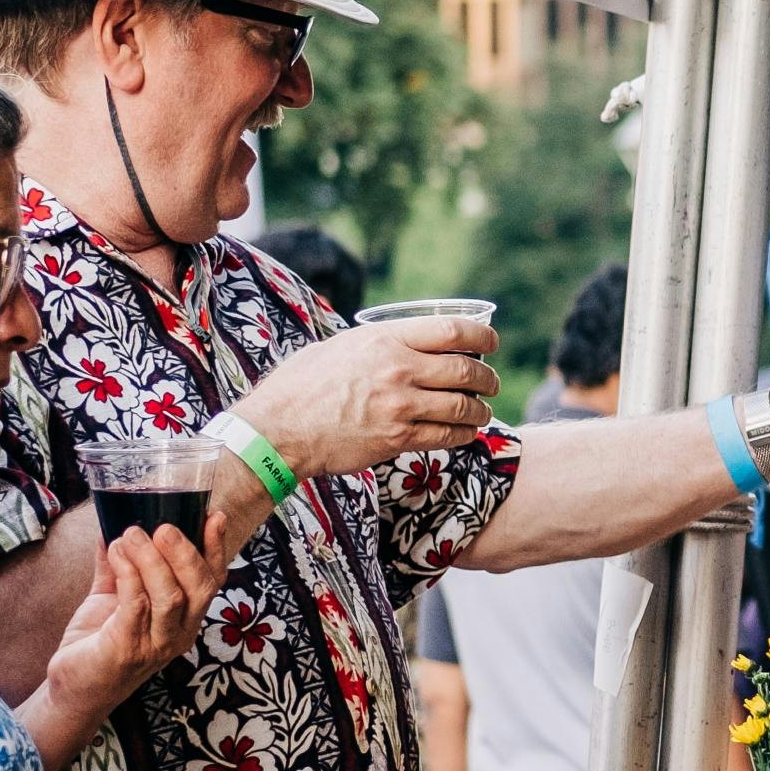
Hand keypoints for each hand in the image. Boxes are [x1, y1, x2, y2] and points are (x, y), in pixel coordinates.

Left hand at [36, 526, 219, 727]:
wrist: (72, 688)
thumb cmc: (97, 644)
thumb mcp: (112, 597)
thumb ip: (118, 564)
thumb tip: (114, 523)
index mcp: (184, 619)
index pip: (212, 582)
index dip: (216, 549)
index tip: (214, 516)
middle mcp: (179, 634)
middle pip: (200, 588)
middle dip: (185, 552)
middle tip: (163, 526)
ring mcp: (156, 645)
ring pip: (171, 596)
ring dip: (152, 559)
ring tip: (131, 534)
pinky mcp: (127, 649)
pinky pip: (135, 604)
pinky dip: (128, 572)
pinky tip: (116, 552)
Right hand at [230, 316, 502, 479]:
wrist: (277, 430)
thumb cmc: (300, 386)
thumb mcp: (339, 346)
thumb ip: (376, 343)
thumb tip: (403, 340)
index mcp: (384, 340)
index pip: (451, 331)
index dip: (481, 336)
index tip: (491, 342)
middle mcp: (397, 370)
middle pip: (465, 370)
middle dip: (487, 378)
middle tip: (491, 383)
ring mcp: (399, 406)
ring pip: (462, 407)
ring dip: (481, 410)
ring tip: (483, 411)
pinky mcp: (397, 439)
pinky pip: (446, 436)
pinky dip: (464, 434)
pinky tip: (467, 432)